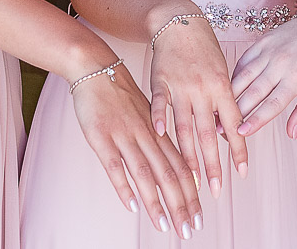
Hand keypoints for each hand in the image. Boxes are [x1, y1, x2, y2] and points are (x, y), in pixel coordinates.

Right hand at [71, 60, 202, 234]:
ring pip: (145, 173)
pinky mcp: (101, 137)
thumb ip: (158, 142)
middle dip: (180, 204)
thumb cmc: (122, 95)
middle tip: (189, 229)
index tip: (199, 216)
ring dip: (157, 202)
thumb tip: (173, 170)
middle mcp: (146, 136)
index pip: (181, 167)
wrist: (97, 68)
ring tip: (166, 225)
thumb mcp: (148, 115)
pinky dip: (124, 186)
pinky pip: (114, 165)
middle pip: (168, 174)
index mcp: (158, 132)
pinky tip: (132, 206)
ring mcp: (124, 136)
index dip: (191, 193)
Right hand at [150, 19, 248, 199]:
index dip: (238, 151)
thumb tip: (229, 133)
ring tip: (192, 178)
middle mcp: (204, 89)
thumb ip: (224, 103)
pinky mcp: (160, 81)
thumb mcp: (222, 73)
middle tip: (217, 189)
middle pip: (209, 133)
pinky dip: (160, 119)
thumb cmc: (204, 50)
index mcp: (223, 87)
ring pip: (185, 125)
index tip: (241, 174)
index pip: (235, 125)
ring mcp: (181, 86)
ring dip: (189, 154)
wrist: (180, 22)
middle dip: (214, 164)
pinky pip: (160, 103)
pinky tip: (161, 136)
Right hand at [230, 14, 296, 138]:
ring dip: (230, 95)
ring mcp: (269, 51)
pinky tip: (227, 88)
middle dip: (236, 112)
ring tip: (217, 110)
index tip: (242, 133)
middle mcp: (280, 64)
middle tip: (221, 128)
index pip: (273, 104)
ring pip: (244, 76)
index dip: (256, 120)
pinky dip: (234, 74)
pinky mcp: (262, 41)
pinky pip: (244, 60)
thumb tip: (292, 134)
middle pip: (253, 92)